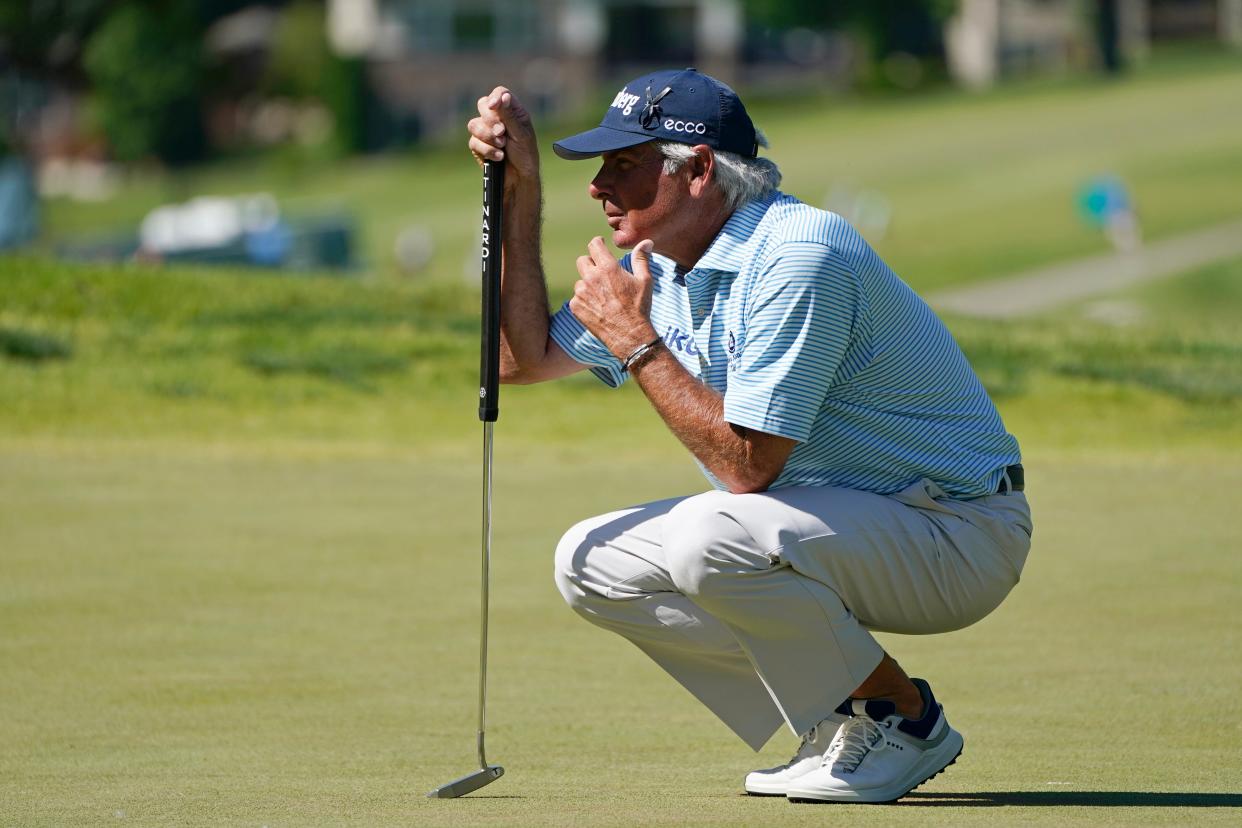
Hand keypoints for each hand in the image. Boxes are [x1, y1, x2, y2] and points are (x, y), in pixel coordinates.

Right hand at [466, 86, 538, 184]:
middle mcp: (497, 118)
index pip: (500, 94)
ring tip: (502, 146)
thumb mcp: (521, 134)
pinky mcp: (478, 145)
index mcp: (512, 111)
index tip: (494, 106)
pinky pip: (474, 142)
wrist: (519, 178)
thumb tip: (503, 96)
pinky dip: (487, 150)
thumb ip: (509, 115)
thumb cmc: (525, 155)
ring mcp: (485, 131)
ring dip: (488, 136)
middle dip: (490, 120)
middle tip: (502, 132)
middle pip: (483, 105)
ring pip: (474, 124)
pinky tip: (499, 157)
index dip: (495, 98)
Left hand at [569, 237, 657, 359]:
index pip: (594, 245)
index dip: (597, 243)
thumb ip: (641, 259)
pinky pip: (576, 297)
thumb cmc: (639, 307)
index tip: (600, 245)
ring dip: (588, 284)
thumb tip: (646, 242)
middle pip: (582, 261)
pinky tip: (598, 308)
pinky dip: (584, 300)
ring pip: (580, 281)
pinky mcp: (575, 307)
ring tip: (603, 296)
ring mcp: (581, 293)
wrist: (629, 335)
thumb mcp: (645, 281)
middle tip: (601, 273)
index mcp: (608, 268)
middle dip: (591, 263)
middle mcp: (591, 278)